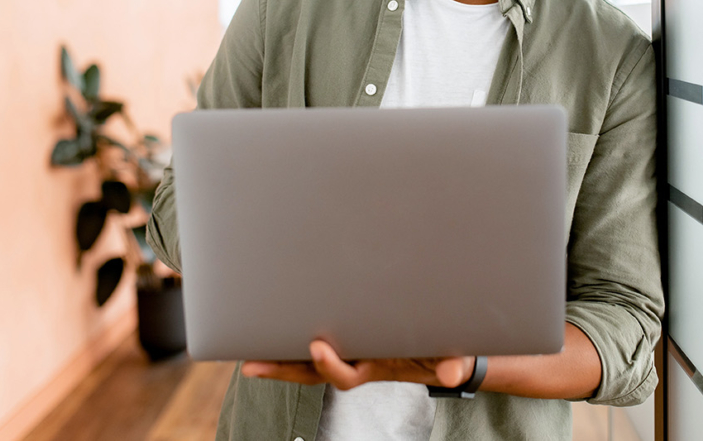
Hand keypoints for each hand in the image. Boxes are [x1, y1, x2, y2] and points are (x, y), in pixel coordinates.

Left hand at [241, 340, 474, 390]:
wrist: (445, 355)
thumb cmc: (445, 354)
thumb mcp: (452, 359)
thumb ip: (452, 366)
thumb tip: (453, 372)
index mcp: (377, 366)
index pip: (346, 374)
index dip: (329, 364)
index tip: (317, 346)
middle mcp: (358, 361)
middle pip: (313, 372)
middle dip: (283, 369)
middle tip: (253, 365)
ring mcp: (351, 350)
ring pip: (308, 359)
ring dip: (280, 355)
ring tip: (249, 355)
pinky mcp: (350, 334)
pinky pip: (317, 339)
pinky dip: (294, 337)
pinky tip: (272, 328)